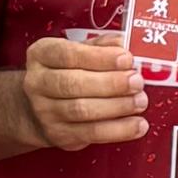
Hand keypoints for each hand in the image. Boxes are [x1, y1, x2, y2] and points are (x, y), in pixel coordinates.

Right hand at [20, 32, 151, 149]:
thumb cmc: (68, 72)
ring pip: (82, 110)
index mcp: (42, 54)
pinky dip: (118, 130)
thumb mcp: (80, 51)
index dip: (100, 58)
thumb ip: (102, 46)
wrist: (42, 107)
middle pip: (74, 84)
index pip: (68, 54)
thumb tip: (124, 43)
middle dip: (111, 83)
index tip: (127, 59)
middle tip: (137, 81)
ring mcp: (45, 111)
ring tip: (140, 101)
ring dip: (117, 106)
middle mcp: (38, 83)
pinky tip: (138, 125)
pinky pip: (91, 133)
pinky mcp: (59, 134)